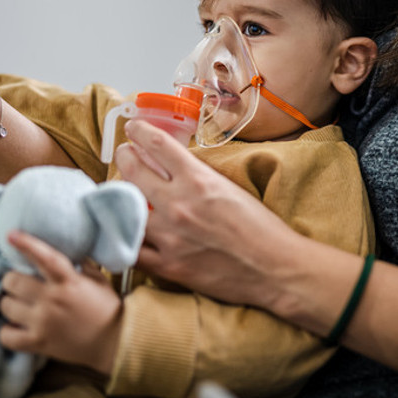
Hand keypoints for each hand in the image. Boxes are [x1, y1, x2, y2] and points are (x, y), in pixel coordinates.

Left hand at [0, 230, 122, 374]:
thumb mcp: (97, 279)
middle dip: (13, 279)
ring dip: (10, 303)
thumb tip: (66, 248)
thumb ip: (80, 263)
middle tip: (20, 283)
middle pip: (13, 281)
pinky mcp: (38, 343)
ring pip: (6, 306)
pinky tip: (16, 326)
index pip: (45, 258)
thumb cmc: (106, 307)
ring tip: (19, 304)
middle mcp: (53, 300)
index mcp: (69, 282)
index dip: (27, 244)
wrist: (113, 341)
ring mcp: (43, 323)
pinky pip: (6, 335)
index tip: (11, 235)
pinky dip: (7, 331)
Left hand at [114, 120, 303, 310]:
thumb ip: (200, 177)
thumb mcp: (230, 189)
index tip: (134, 129)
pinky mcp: (168, 265)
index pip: (159, 145)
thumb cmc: (261, 228)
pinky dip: (126, 237)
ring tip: (122, 193)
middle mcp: (179, 205)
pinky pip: (132, 249)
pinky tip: (125, 230)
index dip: (140, 132)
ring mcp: (170, 237)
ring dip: (122, 197)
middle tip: (124, 154)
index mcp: (199, 181)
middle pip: (133, 171)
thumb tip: (175, 168)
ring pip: (126, 209)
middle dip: (125, 156)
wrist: (275, 268)